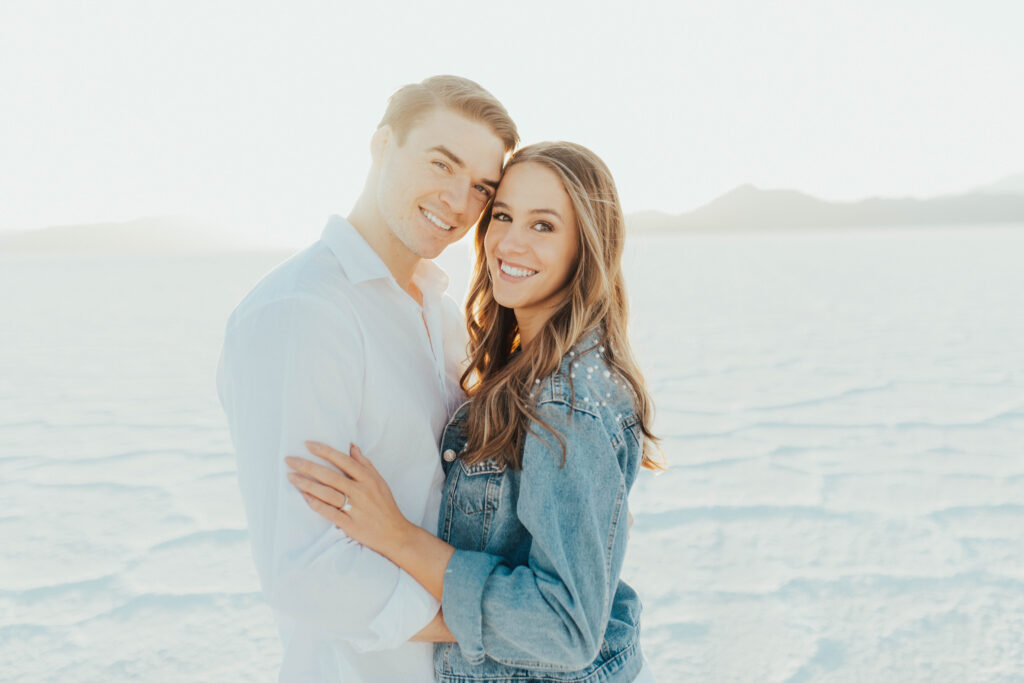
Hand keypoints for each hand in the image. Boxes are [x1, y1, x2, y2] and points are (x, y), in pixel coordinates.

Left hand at [286, 442, 411, 558]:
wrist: (395, 534)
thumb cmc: (385, 506)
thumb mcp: (379, 481)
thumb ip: (364, 463)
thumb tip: (352, 446)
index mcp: (368, 479)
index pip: (343, 460)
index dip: (325, 451)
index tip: (308, 444)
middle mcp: (361, 492)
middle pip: (330, 476)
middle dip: (307, 466)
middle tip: (289, 459)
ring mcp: (355, 508)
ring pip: (326, 493)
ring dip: (306, 484)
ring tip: (291, 477)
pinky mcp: (349, 524)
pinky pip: (328, 512)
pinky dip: (315, 503)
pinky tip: (303, 496)